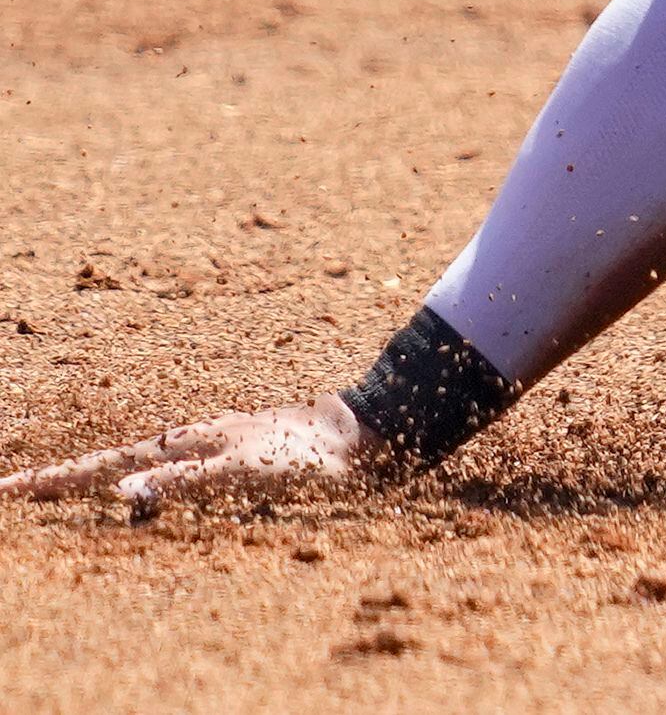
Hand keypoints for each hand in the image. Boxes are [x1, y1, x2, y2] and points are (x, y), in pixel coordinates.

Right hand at [0, 394, 387, 510]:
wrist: (368, 434)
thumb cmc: (309, 456)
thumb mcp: (244, 472)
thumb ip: (183, 482)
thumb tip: (119, 493)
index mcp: (187, 446)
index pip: (106, 467)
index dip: (56, 481)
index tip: (6, 491)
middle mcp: (196, 440)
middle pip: (117, 460)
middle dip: (66, 477)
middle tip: (16, 490)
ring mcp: (217, 443)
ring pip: (146, 459)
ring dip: (101, 473)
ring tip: (64, 485)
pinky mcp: (242, 451)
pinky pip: (181, 464)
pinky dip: (148, 474)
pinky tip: (151, 478)